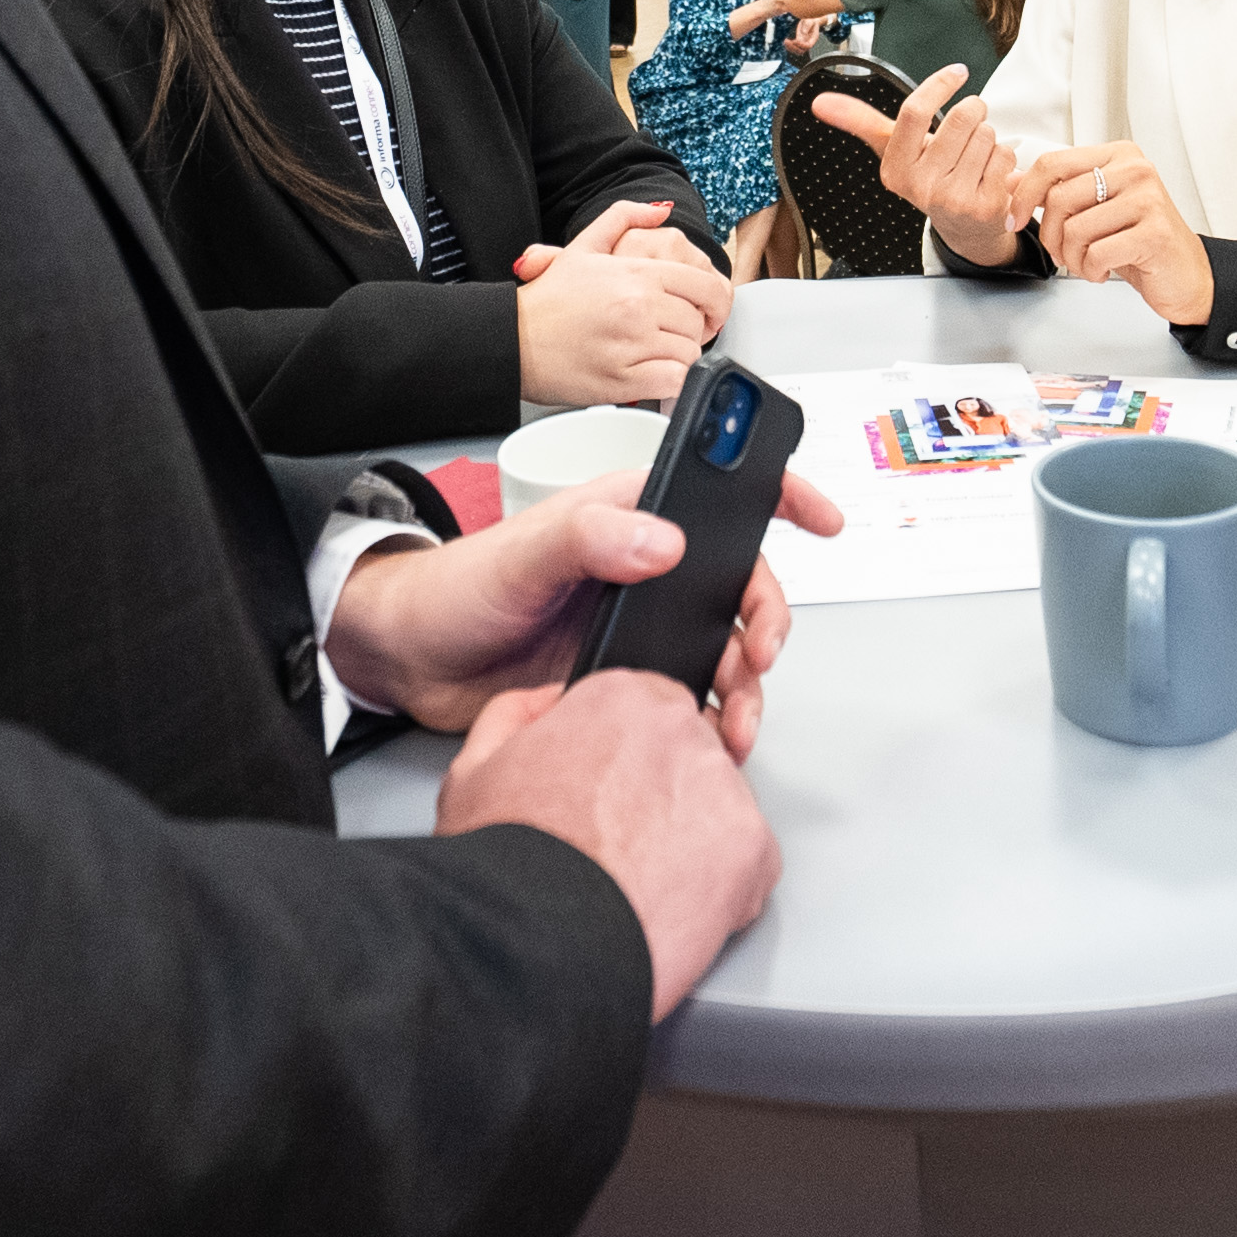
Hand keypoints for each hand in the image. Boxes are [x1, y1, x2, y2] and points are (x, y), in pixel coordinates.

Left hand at [329, 462, 843, 755]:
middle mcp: (646, 567)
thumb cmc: (460, 589)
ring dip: (744, 685)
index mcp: (630, 517)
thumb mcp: (525, 556)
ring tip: (735, 720)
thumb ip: (591, 537)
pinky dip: (711, 721)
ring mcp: (641, 624)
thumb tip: (662, 540)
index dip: (779, 495)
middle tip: (759, 658)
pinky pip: (691, 698)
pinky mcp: (627, 678)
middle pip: (739, 587)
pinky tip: (707, 741)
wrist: (414, 663)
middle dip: (766, 624)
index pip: (720, 494)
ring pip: (723, 650)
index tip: (822, 515)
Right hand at [438, 670, 777, 1017]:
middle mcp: (679, 731)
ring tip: (640, 886)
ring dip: (691, 846)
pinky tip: (669, 909)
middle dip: (663, 801)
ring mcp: (723, 789)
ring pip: (719, 812)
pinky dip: (721, 894)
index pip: (647, 712)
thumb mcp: (474, 772)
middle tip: (622, 850)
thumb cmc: (508, 867)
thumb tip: (543, 704)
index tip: (612, 799)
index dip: (627, 763)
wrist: (540, 942)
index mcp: (618, 700)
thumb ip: (514, 716)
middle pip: (687, 760)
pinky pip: (749, 867)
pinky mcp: (753, 849)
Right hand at [512, 199, 731, 406]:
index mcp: (636, 273)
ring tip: (653, 352)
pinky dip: (670, 380)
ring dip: (678, 355)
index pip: (704, 285)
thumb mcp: (584, 246)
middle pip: (698, 321)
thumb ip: (624, 218)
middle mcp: (638, 306)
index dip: (713, 301)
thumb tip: (661, 210)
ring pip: (689, 352)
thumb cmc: (547, 300)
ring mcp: (632, 344)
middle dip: (690, 329)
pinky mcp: (624, 380)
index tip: (705, 311)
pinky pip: (674, 380)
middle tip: (669, 332)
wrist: (511, 340)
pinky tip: (650, 372)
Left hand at [785, 11, 825, 52]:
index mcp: (813, 38)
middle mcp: (808, 43)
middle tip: (787, 41)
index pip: (808, 46)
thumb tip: (803, 33)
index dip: (801, 45)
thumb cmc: (811, 21)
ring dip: (790, 48)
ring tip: (785, 42)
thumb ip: (807, 26)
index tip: (795, 40)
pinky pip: (794, 48)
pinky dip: (789, 47)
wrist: (810, 22)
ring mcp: (803, 44)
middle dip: (794, 47)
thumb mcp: (810, 21)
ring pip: (797, 51)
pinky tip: (785, 42)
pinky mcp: (798, 43)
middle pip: (802, 51)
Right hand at [812, 62, 1023, 264]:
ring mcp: (953, 199)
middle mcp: (921, 187)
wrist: (965, 227)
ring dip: (989, 138)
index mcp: (895, 169)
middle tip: (968, 128)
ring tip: (977, 157)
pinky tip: (992, 174)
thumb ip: (861, 121)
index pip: (914, 111)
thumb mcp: (895, 151)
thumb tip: (821, 102)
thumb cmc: (932, 178)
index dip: (939, 85)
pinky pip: (1004, 155)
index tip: (957, 72)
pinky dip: (1004, 158)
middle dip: (973, 112)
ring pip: (987, 134)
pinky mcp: (985, 207)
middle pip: (960, 117)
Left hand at [1008, 141, 1213, 326]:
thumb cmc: (1140, 240)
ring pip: (1075, 229)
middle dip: (1051, 236)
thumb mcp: (1094, 209)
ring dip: (1072, 259)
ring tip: (1088, 264)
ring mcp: (1148, 199)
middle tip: (1064, 254)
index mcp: (1118, 155)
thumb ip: (1055, 190)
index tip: (1016, 218)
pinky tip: (1104, 271)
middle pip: (1059, 198)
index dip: (1024, 194)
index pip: (1052, 163)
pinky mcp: (1154, 232)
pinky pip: (1096, 253)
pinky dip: (1090, 271)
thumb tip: (1010, 180)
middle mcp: (1135, 169)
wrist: (1185, 275)